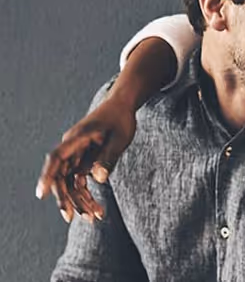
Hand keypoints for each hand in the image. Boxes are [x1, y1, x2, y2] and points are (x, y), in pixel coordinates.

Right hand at [36, 102, 136, 222]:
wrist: (122, 107)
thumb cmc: (120, 119)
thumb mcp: (119, 138)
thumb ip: (108, 158)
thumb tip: (98, 179)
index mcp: (76, 139)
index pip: (56, 159)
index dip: (47, 176)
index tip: (41, 194)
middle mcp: (71, 149)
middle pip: (61, 176)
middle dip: (65, 198)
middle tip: (71, 218)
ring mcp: (76, 156)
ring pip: (70, 183)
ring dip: (80, 201)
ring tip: (94, 218)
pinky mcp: (83, 162)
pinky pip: (80, 182)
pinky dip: (87, 195)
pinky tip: (97, 210)